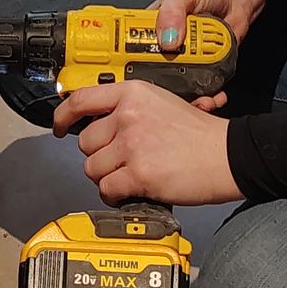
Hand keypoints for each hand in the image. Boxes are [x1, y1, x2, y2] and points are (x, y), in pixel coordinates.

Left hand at [54, 79, 242, 207]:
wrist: (227, 154)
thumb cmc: (201, 133)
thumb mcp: (164, 103)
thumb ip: (131, 110)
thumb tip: (102, 125)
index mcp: (133, 92)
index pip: (82, 99)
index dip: (63, 116)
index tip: (59, 127)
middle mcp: (128, 115)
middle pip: (86, 143)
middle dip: (100, 156)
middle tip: (123, 161)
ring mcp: (131, 145)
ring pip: (93, 169)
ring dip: (108, 178)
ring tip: (131, 176)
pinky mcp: (138, 173)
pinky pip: (107, 189)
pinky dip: (115, 195)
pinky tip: (131, 191)